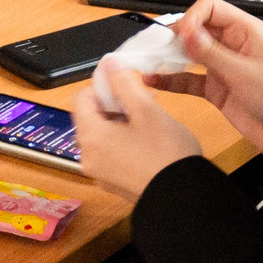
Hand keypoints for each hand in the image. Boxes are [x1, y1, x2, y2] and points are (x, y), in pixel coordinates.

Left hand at [71, 61, 202, 199]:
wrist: (182, 199)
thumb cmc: (165, 152)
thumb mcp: (147, 110)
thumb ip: (125, 83)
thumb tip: (109, 63)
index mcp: (90, 136)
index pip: (81, 97)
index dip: (101, 85)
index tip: (126, 85)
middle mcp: (87, 156)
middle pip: (89, 118)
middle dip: (112, 104)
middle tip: (140, 103)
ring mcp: (99, 173)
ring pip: (100, 136)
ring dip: (118, 123)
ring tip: (147, 122)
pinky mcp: (112, 183)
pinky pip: (109, 154)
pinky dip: (122, 143)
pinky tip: (147, 143)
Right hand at [145, 0, 262, 153]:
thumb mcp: (244, 73)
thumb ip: (213, 54)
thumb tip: (187, 32)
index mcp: (245, 31)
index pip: (210, 8)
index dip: (192, 17)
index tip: (182, 35)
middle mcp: (232, 44)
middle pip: (196, 29)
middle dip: (174, 36)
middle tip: (155, 48)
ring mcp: (223, 66)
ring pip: (189, 54)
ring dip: (168, 57)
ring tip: (146, 61)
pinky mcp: (216, 89)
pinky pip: (188, 80)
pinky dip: (171, 80)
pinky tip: (154, 80)